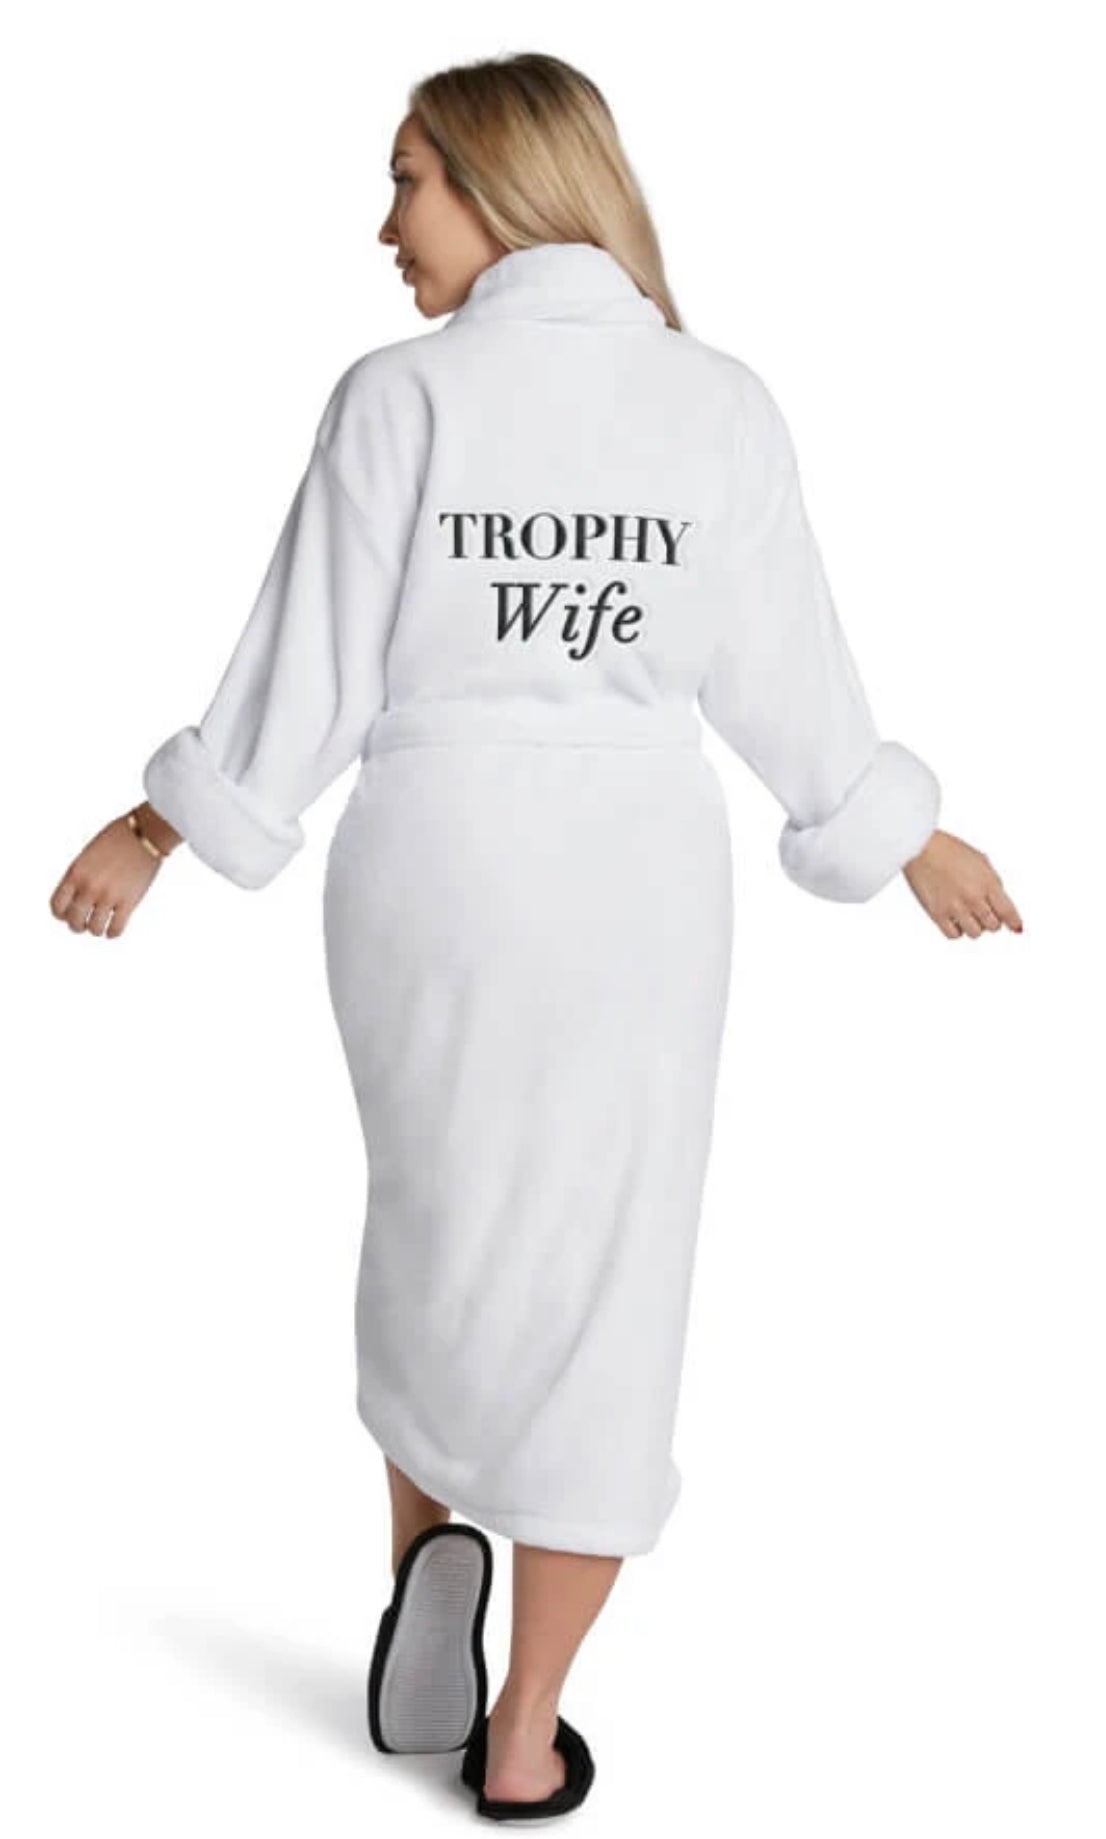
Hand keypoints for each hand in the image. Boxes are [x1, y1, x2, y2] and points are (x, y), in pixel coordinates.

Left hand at [48, 812, 166, 938]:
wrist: (145, 833)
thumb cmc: (117, 838)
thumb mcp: (88, 854)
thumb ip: (79, 875)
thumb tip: (78, 897)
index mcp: (75, 873)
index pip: (56, 906)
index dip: (61, 915)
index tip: (68, 914)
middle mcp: (89, 887)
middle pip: (73, 921)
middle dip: (78, 925)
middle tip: (84, 922)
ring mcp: (109, 896)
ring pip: (94, 929)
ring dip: (96, 929)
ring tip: (101, 925)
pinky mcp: (129, 902)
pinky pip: (116, 929)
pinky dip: (113, 933)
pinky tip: (114, 928)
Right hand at [902, 829, 1022, 938]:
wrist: (921, 848)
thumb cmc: (948, 849)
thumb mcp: (980, 860)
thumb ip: (992, 882)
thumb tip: (999, 901)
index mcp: (987, 882)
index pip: (1008, 912)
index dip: (1014, 923)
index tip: (1017, 928)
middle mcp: (973, 898)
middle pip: (993, 926)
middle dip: (992, 920)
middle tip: (985, 913)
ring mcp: (955, 908)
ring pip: (975, 933)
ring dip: (974, 926)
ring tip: (967, 914)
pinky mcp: (937, 914)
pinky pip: (954, 935)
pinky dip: (957, 930)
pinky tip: (954, 919)